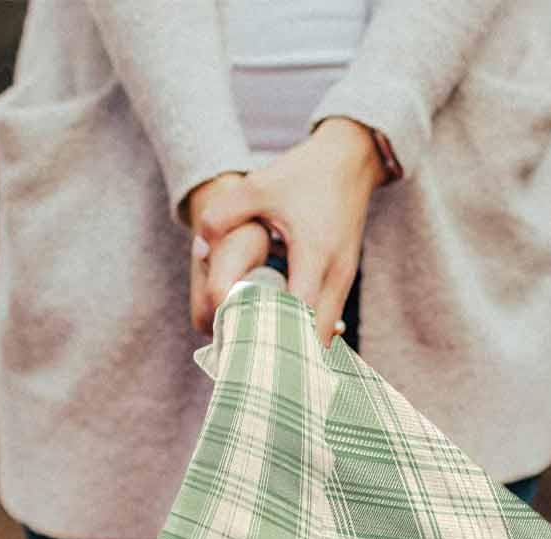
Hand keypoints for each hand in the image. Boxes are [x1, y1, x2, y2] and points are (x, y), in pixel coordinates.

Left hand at [188, 118, 385, 348]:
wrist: (351, 160)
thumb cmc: (304, 174)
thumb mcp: (260, 185)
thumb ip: (224, 214)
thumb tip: (199, 248)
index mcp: (315, 254)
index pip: (298, 314)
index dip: (274, 336)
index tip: (247, 351)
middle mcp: (335, 275)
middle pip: (315, 338)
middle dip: (286, 355)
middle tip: (251, 367)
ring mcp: (344, 281)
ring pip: (324, 335)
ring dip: (297, 348)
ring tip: (262, 360)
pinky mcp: (343, 282)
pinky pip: (326, 323)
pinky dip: (305, 336)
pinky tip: (280, 341)